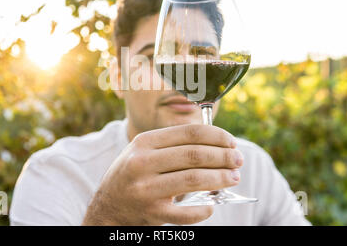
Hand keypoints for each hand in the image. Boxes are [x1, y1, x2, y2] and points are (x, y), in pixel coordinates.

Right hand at [82, 124, 242, 225]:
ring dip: (220, 178)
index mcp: (144, 143)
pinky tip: (212, 205)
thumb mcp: (144, 151)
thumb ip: (172, 144)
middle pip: (194, 155)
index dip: (216, 136)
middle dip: (223, 156)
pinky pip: (186, 212)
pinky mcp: (152, 213)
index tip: (231, 141)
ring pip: (194, 179)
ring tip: (234, 177)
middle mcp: (142, 163)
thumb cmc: (133, 174)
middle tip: (238, 160)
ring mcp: (146, 189)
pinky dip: (204, 209)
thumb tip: (215, 143)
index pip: (189, 133)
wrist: (107, 207)